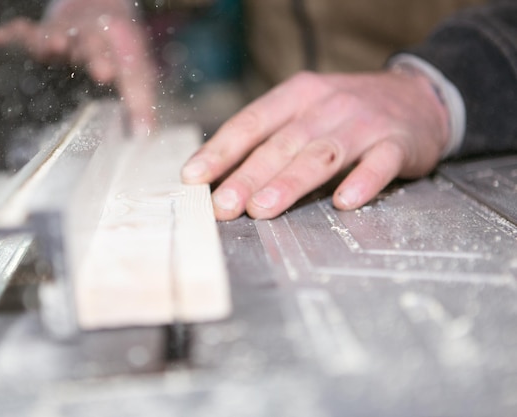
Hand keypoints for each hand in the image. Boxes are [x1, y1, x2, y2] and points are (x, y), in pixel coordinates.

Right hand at [0, 0, 155, 131]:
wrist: (100, 11)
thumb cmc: (119, 52)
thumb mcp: (136, 76)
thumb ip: (140, 106)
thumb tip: (144, 136)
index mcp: (120, 51)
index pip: (124, 64)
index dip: (122, 74)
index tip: (111, 76)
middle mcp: (94, 39)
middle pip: (93, 45)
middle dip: (95, 55)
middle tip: (99, 67)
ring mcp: (68, 34)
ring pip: (59, 34)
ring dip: (55, 39)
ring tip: (52, 46)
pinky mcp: (44, 32)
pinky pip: (26, 31)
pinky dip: (14, 33)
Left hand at [181, 70, 449, 219]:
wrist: (419, 96)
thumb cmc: (347, 112)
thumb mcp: (306, 110)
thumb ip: (270, 138)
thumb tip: (221, 176)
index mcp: (297, 95)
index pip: (251, 122)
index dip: (220, 150)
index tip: (194, 177)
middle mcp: (327, 106)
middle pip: (281, 144)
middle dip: (248, 177)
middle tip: (223, 205)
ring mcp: (363, 123)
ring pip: (321, 155)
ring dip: (290, 183)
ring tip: (262, 209)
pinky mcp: (397, 143)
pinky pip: (378, 163)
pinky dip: (362, 182)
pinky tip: (343, 202)